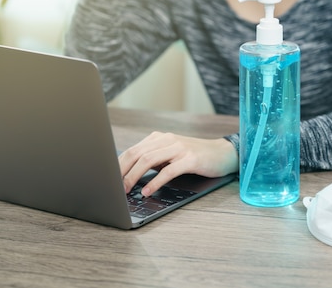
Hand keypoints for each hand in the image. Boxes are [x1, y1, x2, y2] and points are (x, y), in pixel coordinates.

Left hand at [118, 132, 237, 196]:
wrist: (223, 154)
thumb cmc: (195, 157)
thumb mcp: (171, 156)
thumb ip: (154, 161)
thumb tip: (130, 176)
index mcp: (159, 138)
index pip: (132, 150)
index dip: (118, 165)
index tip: (108, 179)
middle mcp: (167, 140)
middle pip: (136, 154)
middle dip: (122, 171)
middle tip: (113, 188)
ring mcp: (178, 148)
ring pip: (149, 160)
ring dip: (134, 177)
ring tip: (126, 190)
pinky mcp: (190, 159)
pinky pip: (168, 171)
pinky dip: (155, 182)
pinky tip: (148, 191)